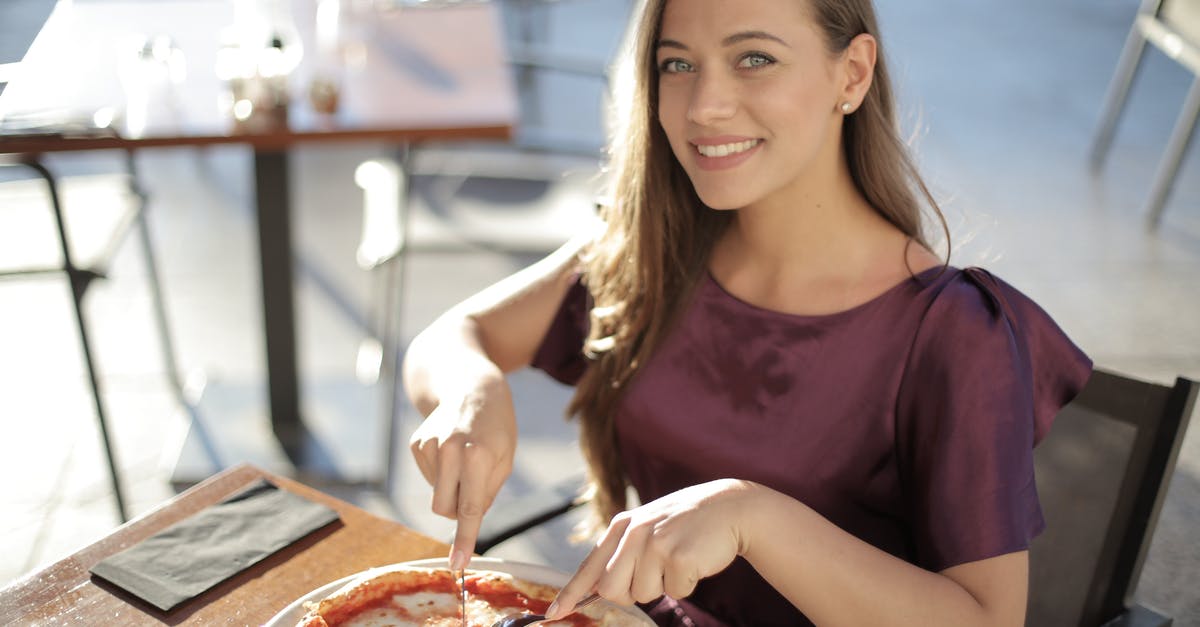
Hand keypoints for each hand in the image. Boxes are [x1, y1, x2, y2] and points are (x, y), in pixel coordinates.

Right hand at [408, 384, 516, 567]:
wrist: (472, 387)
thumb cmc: (496, 427)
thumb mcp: (505, 460)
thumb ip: (487, 494)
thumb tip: (466, 521)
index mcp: (479, 455)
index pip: (470, 508)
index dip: (464, 540)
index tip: (457, 565)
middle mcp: (450, 450)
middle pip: (445, 508)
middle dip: (459, 508)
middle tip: (475, 485)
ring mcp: (429, 445)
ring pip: (435, 495)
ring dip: (451, 489)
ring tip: (464, 460)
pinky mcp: (416, 444)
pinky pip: (427, 479)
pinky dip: (440, 474)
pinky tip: (450, 452)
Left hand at [546, 479, 755, 618]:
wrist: (729, 507)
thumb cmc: (685, 524)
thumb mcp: (648, 528)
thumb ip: (623, 553)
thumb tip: (599, 590)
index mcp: (622, 526)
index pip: (590, 566)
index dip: (571, 593)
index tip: (554, 613)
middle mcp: (634, 532)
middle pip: (613, 589)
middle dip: (633, 591)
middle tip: (656, 571)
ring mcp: (656, 543)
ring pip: (645, 594)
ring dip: (664, 585)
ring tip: (679, 558)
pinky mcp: (678, 556)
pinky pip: (675, 592)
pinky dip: (687, 584)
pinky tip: (695, 560)